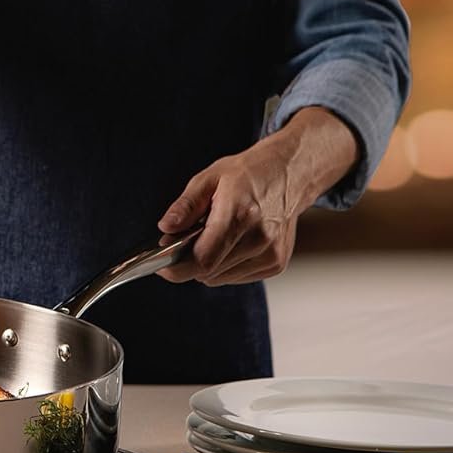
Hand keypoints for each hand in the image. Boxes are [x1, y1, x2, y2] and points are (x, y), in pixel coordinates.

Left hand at [157, 108, 358, 286]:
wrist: (289, 174)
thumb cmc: (248, 174)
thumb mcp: (208, 179)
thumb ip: (185, 206)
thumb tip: (166, 228)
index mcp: (240, 215)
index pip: (203, 260)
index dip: (177, 268)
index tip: (163, 265)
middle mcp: (259, 238)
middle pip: (209, 272)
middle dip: (189, 260)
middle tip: (187, 238)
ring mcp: (271, 254)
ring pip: (220, 278)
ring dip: (208, 264)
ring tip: (213, 236)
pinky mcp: (276, 263)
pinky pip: (236, 277)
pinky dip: (225, 266)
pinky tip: (231, 242)